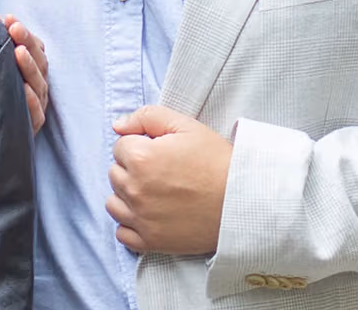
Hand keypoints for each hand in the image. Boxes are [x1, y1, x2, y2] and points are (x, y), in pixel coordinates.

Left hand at [0, 12, 50, 131]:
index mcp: (30, 72)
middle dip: (26, 42)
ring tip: (18, 51)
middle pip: (38, 61)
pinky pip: (36, 113)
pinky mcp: (32, 127)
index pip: (34, 48)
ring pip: (39, 83)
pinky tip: (23, 88)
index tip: (7, 17)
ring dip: (29, 66)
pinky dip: (31, 100)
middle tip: (14, 27)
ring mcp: (37, 106)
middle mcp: (36, 87)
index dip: (23, 32)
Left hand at [107, 105, 229, 255]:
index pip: (120, 147)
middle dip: (133, 169)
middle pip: (115, 174)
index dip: (141, 146)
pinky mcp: (151, 241)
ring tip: (155, 193)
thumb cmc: (217, 161)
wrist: (244, 201)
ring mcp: (142, 218)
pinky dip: (131, 224)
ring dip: (127, 196)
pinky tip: (150, 215)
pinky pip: (123, 233)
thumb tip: (118, 126)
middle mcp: (135, 190)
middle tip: (163, 172)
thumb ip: (147, 117)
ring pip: (113, 203)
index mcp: (141, 158)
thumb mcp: (186, 126)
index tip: (162, 153)